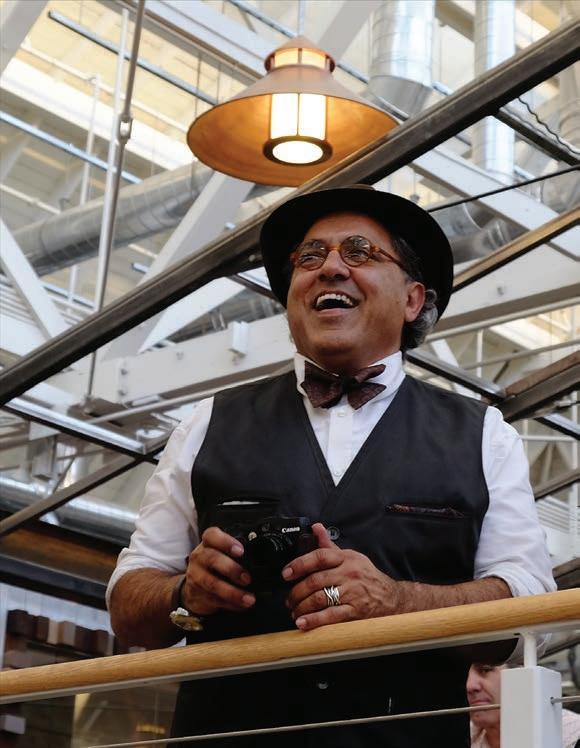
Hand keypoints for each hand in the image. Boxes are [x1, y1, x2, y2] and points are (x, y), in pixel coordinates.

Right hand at [181, 527, 255, 615]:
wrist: (193, 587)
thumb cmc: (214, 566)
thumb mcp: (221, 553)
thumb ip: (236, 553)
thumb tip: (260, 558)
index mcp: (208, 543)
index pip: (211, 535)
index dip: (226, 542)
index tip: (241, 551)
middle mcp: (199, 557)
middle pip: (212, 558)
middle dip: (232, 569)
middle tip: (247, 578)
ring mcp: (196, 576)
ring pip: (212, 583)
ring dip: (233, 592)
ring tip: (249, 599)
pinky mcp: (197, 594)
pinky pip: (214, 600)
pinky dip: (230, 604)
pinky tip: (242, 605)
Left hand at [283, 523, 400, 630]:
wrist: (391, 598)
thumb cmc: (367, 577)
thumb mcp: (350, 556)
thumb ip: (329, 545)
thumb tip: (315, 528)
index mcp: (346, 558)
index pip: (320, 556)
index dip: (300, 564)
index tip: (286, 573)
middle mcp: (349, 573)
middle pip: (316, 580)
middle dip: (297, 591)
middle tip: (289, 599)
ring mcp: (352, 593)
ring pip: (320, 598)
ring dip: (302, 606)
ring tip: (295, 611)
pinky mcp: (355, 611)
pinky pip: (330, 616)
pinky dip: (314, 620)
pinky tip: (303, 623)